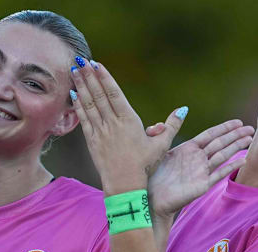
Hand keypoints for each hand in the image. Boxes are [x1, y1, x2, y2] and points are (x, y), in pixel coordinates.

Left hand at [71, 59, 185, 195]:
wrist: (125, 185)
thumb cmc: (145, 165)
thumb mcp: (162, 144)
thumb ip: (172, 125)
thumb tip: (183, 109)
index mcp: (129, 121)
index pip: (114, 93)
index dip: (104, 77)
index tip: (97, 64)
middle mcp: (112, 124)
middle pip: (98, 95)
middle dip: (88, 76)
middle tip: (80, 59)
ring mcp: (100, 132)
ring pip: (89, 104)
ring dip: (81, 86)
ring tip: (74, 71)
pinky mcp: (92, 141)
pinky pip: (83, 119)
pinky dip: (78, 106)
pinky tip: (74, 94)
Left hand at [147, 120, 253, 217]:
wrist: (150, 198)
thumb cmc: (152, 174)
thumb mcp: (160, 147)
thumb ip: (169, 129)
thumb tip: (181, 109)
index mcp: (188, 149)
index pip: (211, 135)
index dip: (224, 128)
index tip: (238, 122)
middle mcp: (197, 159)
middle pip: (220, 143)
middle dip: (235, 135)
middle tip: (251, 128)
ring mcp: (200, 172)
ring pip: (222, 156)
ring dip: (236, 147)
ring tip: (249, 139)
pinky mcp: (201, 185)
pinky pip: (218, 173)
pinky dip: (230, 166)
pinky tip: (242, 159)